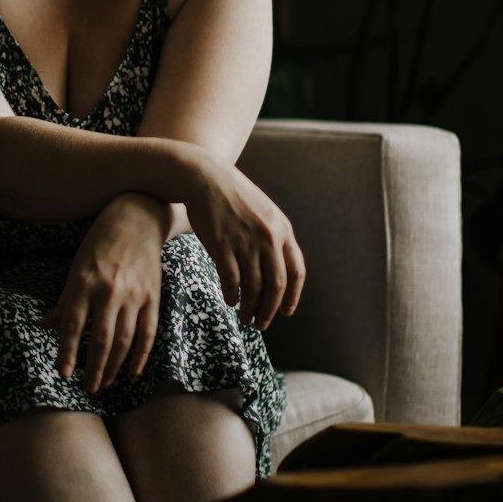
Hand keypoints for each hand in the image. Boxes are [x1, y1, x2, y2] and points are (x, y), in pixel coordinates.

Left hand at [40, 194, 166, 392]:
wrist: (136, 218)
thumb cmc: (100, 243)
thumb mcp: (76, 268)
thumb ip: (64, 302)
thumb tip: (45, 327)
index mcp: (85, 283)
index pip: (74, 326)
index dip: (68, 353)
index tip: (64, 374)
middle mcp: (109, 291)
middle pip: (102, 340)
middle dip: (94, 369)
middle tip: (88, 388)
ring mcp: (134, 295)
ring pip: (125, 341)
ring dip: (114, 367)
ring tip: (105, 382)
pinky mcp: (153, 296)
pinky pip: (148, 333)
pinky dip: (141, 355)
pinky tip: (133, 371)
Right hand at [183, 151, 305, 330]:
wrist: (205, 178)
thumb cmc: (234, 197)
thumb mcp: (264, 212)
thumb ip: (275, 237)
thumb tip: (279, 270)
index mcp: (282, 230)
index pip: (296, 272)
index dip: (292, 297)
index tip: (285, 312)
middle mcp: (268, 238)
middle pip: (276, 286)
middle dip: (270, 310)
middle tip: (261, 323)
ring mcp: (245, 242)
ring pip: (254, 287)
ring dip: (250, 308)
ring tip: (245, 317)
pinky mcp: (222, 245)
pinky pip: (231, 280)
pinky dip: (232, 295)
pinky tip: (230, 300)